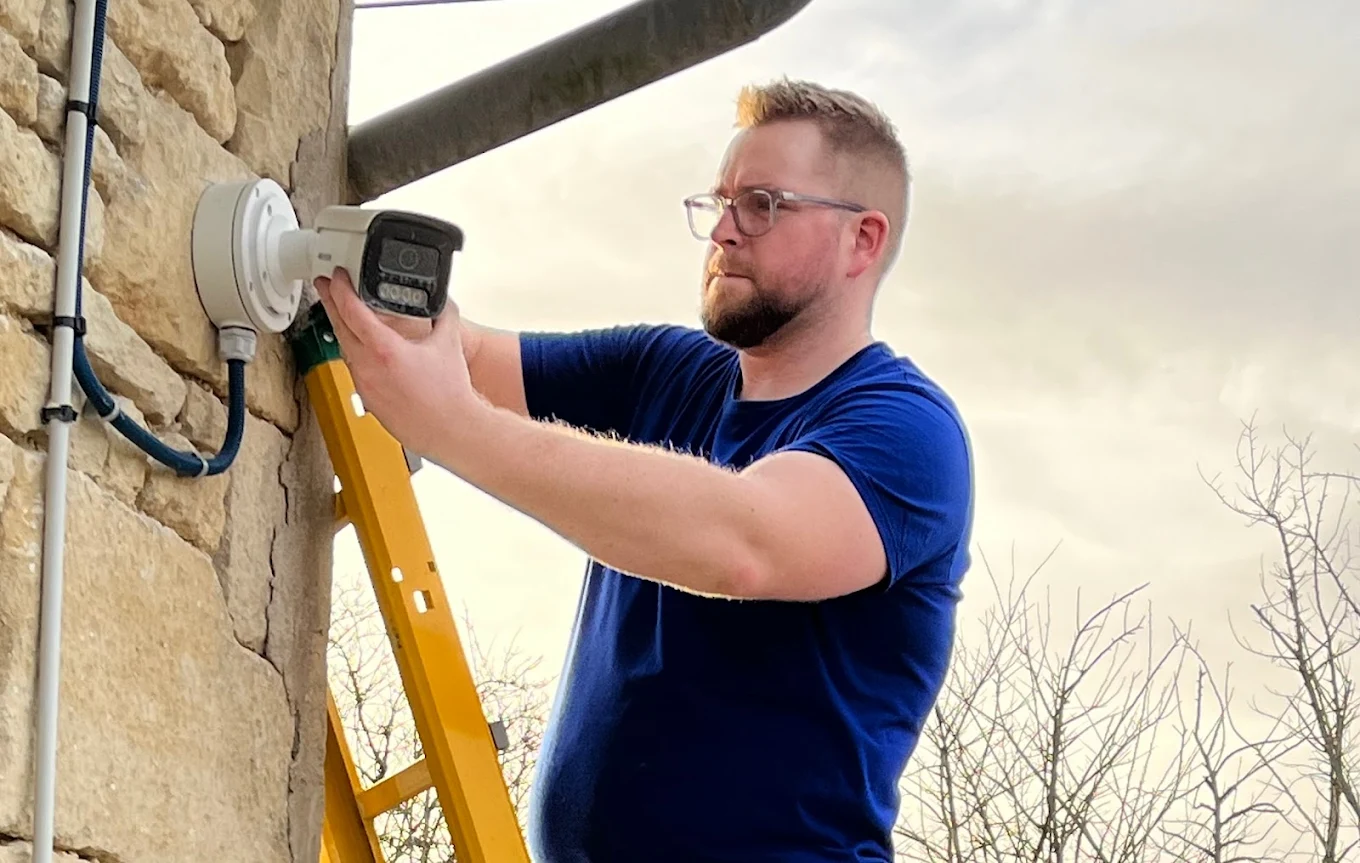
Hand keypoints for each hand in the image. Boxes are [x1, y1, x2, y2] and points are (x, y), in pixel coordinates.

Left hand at [314, 268, 482, 456]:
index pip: (351, 311)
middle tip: (325, 286)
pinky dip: (355, 353)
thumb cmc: (449, 395)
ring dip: (343, 329)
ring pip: (345, 350)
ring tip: (344, 315)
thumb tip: (443, 302)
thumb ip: (445, 315)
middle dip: (330, 303)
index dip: (340, 289)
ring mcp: (365, 385)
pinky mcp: (368, 400)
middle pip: (339, 328)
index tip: (336, 277)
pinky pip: (355, 370)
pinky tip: (364, 350)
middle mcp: (368, 367)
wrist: (451, 430)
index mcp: (384, 350)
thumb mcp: (449, 343)